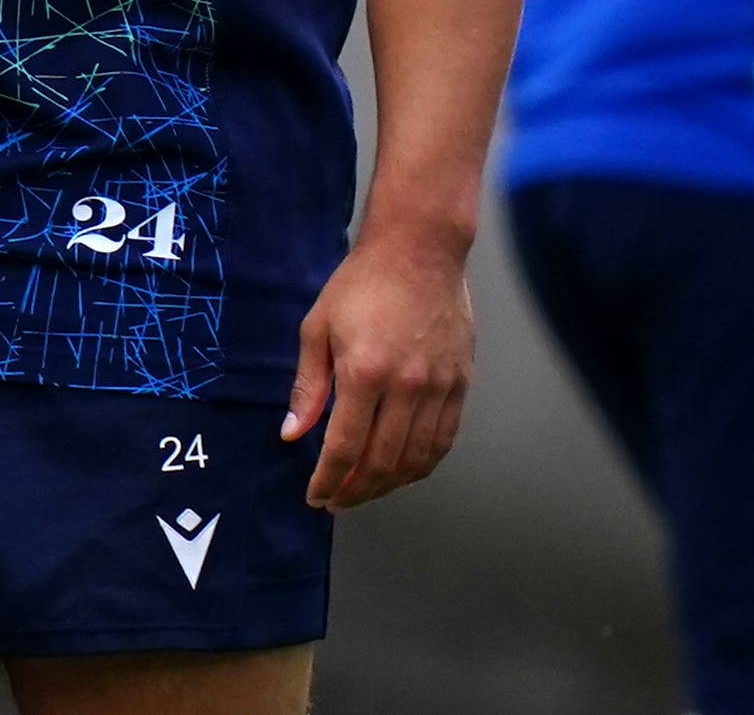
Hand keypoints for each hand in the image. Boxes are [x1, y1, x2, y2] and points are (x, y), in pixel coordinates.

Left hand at [284, 224, 475, 509]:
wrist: (419, 252)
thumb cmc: (362, 284)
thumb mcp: (318, 329)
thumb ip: (307, 386)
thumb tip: (292, 432)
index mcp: (364, 373)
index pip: (344, 447)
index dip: (328, 480)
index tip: (316, 496)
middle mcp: (406, 387)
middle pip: (382, 462)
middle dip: (356, 491)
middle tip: (338, 501)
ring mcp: (439, 388)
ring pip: (416, 459)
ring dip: (389, 485)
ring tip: (365, 491)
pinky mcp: (461, 384)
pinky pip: (443, 440)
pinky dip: (422, 464)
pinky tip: (402, 470)